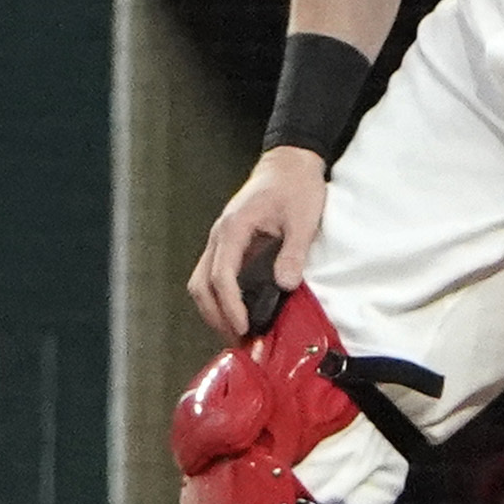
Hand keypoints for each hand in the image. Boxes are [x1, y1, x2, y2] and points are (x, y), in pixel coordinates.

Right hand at [189, 146, 328, 339]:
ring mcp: (222, 239)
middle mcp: (220, 235)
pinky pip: (214, 274)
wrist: (289, 163)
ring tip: (236, 331)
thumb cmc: (295, 186)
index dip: (230, 305)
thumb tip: (285, 285)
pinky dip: (220, 297)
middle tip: (238, 339)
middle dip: (215, 314)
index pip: (221, 275)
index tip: (244, 327)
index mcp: (234, 228)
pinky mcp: (230, 243)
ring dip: (213, 308)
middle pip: (201, 283)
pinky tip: (238, 310)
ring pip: (202, 280)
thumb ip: (292, 252)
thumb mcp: (302, 218)